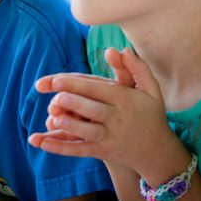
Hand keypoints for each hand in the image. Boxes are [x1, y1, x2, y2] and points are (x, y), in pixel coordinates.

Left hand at [29, 48, 174, 174]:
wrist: (157, 151)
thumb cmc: (150, 114)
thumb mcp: (151, 89)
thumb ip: (137, 68)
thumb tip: (122, 48)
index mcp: (124, 99)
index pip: (97, 89)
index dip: (77, 84)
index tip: (56, 80)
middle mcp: (117, 118)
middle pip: (92, 109)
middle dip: (73, 103)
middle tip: (54, 97)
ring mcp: (109, 137)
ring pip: (87, 131)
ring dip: (70, 125)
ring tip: (52, 118)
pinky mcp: (103, 152)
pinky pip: (80, 150)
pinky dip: (62, 148)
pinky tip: (43, 143)